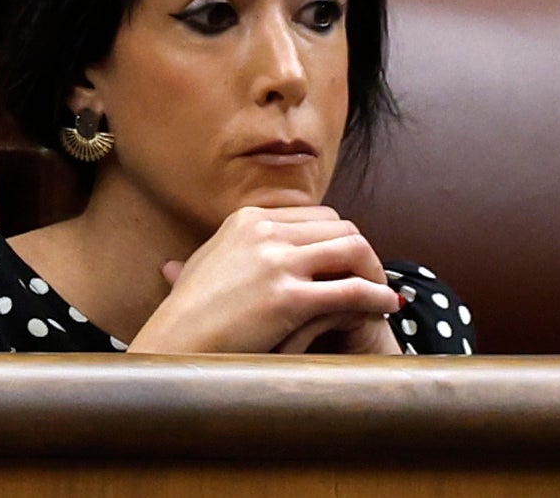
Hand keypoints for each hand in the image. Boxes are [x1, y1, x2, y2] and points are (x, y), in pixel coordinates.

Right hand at [129, 206, 402, 354]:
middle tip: (372, 281)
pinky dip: (377, 297)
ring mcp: (276, 263)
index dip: (340, 239)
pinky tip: (385, 308)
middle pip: (342, 227)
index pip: (317, 215)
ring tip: (381, 295)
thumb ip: (212, 260)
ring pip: (354, 249)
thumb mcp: (200, 268)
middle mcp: (263, 232)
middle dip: (363, 255)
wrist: (178, 343)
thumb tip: (175, 266)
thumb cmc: (187, 313)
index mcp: (247, 219)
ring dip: (375, 272)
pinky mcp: (288, 298)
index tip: (350, 264)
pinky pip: (352, 290)